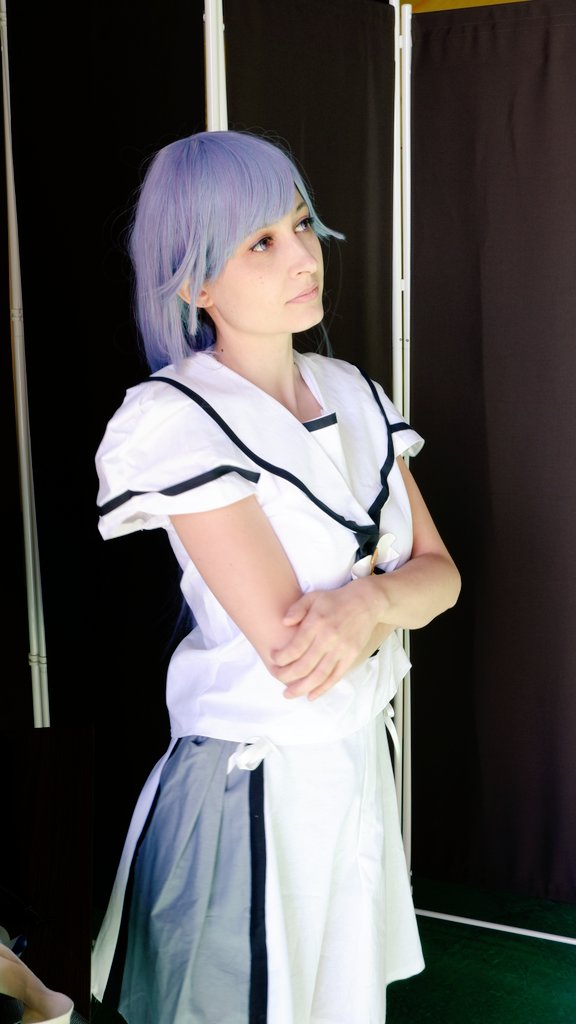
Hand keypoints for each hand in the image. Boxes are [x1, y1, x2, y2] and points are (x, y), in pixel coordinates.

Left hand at [270, 581, 381, 700]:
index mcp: (317, 623)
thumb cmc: (335, 600)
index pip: (295, 647)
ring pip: (319, 675)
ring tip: (288, 694)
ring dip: (302, 688)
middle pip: (305, 665)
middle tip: (276, 677)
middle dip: (287, 676)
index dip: (282, 658)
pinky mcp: (351, 657)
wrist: (366, 602)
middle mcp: (329, 638)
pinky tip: (311, 695)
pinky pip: (335, 677)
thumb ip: (297, 609)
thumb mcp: (313, 597)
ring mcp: (341, 649)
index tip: (273, 660)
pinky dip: (322, 689)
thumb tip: (284, 623)